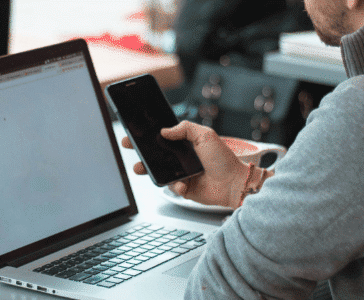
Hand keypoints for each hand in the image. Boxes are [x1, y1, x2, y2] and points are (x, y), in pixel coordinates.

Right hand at [121, 121, 248, 207]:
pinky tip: (184, 184)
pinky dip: (175, 185)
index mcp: (185, 144)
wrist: (234, 183)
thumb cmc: (223, 159)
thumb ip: (185, 128)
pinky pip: (171, 187)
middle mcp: (181, 158)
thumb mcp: (206, 135)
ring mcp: (181, 174)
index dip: (148, 136)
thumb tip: (164, 131)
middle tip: (130, 146)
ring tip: (140, 168)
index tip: (135, 133)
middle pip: (156, 154)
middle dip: (141, 151)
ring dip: (148, 169)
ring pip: (159, 171)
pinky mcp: (183, 189)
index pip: (162, 138)